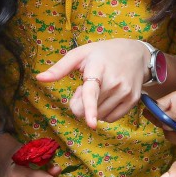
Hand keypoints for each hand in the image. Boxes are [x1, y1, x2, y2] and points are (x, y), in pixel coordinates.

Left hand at [37, 39, 151, 127]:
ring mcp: (126, 92)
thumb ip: (59, 68)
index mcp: (98, 68)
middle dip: (81, 103)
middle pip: (89, 109)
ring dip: (93, 108)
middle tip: (85, 87)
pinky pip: (112, 118)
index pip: (92, 91)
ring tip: (99, 89)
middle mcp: (114, 81)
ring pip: (100, 116)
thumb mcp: (81, 54)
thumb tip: (39, 78)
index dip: (89, 108)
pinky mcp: (133, 100)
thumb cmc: (103, 53)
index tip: (91, 123)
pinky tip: (108, 97)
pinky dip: (104, 113)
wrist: (137, 54)